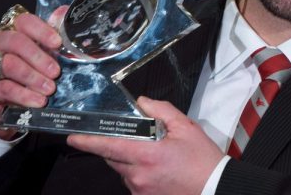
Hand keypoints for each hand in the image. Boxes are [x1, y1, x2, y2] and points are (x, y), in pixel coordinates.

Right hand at [0, 7, 65, 139]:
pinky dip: (25, 95)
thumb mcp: (36, 58)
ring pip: (10, 65)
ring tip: (49, 88)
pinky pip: (5, 88)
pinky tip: (38, 101)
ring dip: (33, 77)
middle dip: (39, 57)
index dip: (42, 30)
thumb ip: (49, 38)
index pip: (23, 22)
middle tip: (56, 72)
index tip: (58, 43)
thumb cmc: (21, 78)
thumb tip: (64, 11)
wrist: (0, 109)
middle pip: (16, 42)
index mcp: (9, 31)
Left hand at [67, 97, 224, 194]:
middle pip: (114, 158)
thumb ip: (161, 111)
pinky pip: (133, 183)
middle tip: (137, 140)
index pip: (109, 146)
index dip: (88, 141)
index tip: (74, 137)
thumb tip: (142, 103)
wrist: (216, 188)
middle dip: (118, 146)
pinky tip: (158, 169)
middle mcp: (139, 175)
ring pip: (123, 171)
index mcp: (147, 155)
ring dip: (131, 161)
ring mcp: (141, 190)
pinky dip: (140, 173)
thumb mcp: (186, 128)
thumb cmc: (203, 161)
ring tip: (156, 156)